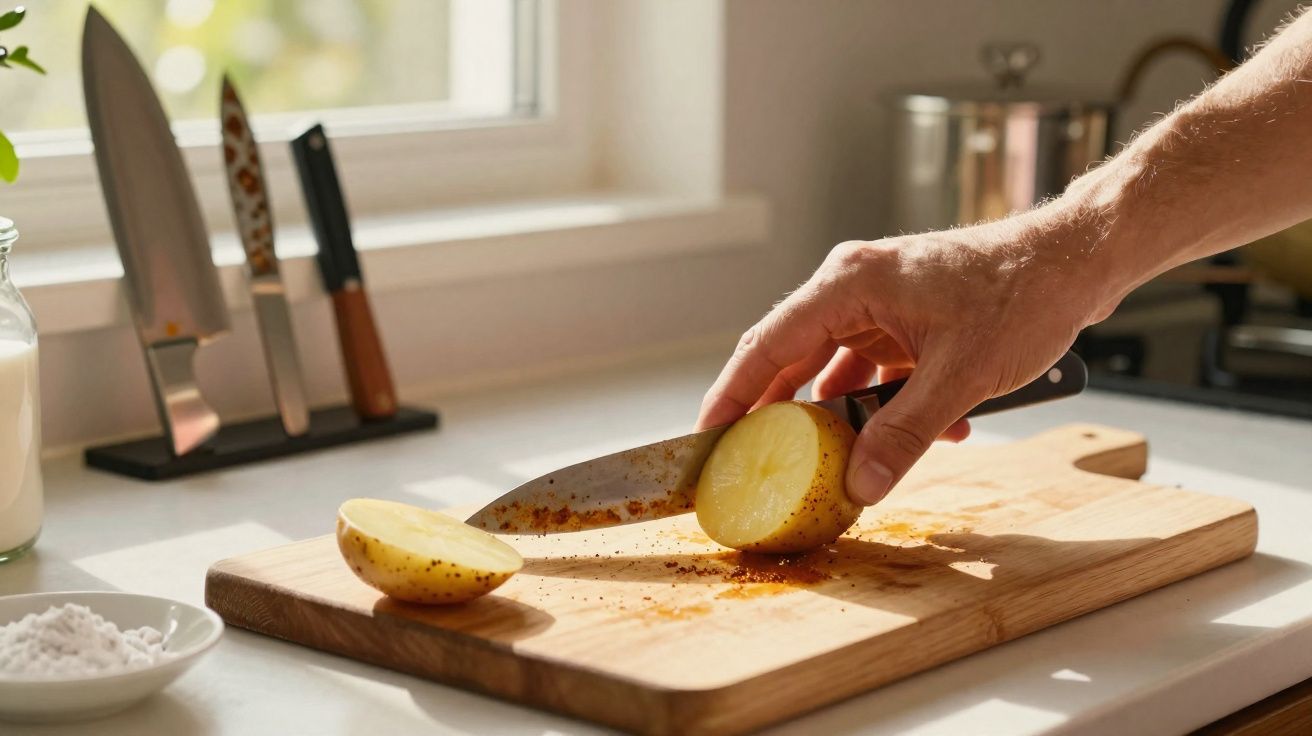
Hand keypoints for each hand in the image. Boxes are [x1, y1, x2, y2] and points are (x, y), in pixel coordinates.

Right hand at [696, 207, 1110, 505]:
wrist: (1078, 260)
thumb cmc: (1022, 294)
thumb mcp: (960, 376)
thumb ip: (904, 434)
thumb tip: (858, 485)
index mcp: (849, 283)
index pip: (768, 343)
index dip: (731, 394)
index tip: (706, 436)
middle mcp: (854, 287)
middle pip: (794, 358)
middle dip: (781, 414)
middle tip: (753, 461)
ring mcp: (880, 303)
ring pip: (838, 369)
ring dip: (852, 415)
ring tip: (853, 459)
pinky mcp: (906, 319)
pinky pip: (878, 369)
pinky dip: (893, 404)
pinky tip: (935, 432)